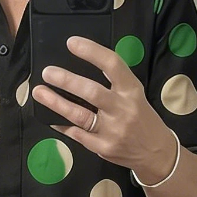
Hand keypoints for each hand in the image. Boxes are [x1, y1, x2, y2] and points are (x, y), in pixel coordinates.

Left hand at [31, 36, 177, 182]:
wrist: (156, 153)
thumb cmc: (141, 118)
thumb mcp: (135, 95)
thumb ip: (114, 82)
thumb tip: (82, 64)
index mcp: (132, 91)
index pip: (112, 65)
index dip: (92, 52)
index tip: (71, 43)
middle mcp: (123, 109)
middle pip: (92, 92)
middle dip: (67, 81)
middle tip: (47, 72)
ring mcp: (112, 131)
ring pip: (80, 115)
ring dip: (56, 103)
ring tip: (39, 92)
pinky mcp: (103, 148)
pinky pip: (77, 134)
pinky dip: (61, 124)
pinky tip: (49, 116)